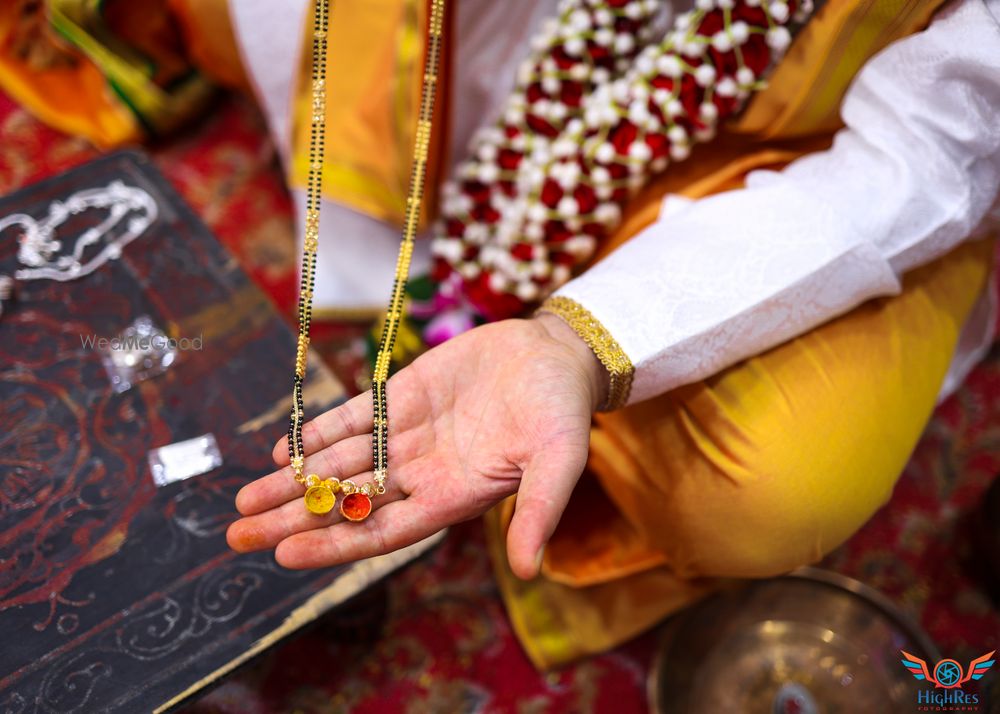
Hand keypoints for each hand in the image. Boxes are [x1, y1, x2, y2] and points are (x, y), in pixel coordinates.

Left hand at [226, 314, 605, 578]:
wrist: (557, 354)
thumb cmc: (562, 412)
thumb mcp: (560, 461)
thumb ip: (541, 511)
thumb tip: (529, 571)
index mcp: (452, 496)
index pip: (383, 531)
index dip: (335, 544)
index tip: (286, 555)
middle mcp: (422, 472)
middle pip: (347, 501)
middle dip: (292, 519)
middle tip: (237, 537)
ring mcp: (408, 434)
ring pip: (339, 463)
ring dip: (292, 480)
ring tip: (243, 501)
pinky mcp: (403, 396)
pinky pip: (353, 418)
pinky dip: (317, 433)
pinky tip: (281, 450)